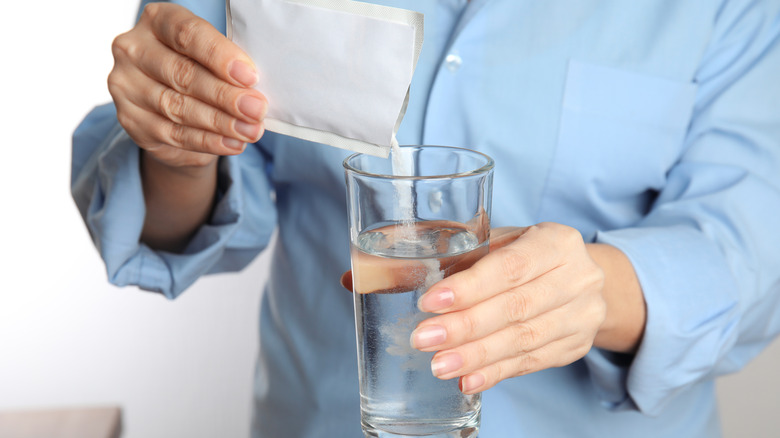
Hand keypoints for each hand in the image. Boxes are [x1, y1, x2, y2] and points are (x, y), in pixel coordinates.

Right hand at [108, 3, 267, 168]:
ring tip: (250, 130)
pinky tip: (232, 143)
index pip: (187, 34)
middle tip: (256, 109)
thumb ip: (227, 65)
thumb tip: (255, 89)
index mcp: (158, 21)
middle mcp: (134, 49)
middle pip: (183, 74)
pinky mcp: (131, 120)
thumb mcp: (212, 57)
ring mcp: (127, 85)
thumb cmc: (199, 70)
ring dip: (220, 122)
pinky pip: (173, 134)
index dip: (219, 55)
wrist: (170, 108)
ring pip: (178, 108)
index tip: (250, 76)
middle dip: (225, 95)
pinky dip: (208, 141)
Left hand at [411, 223, 606, 393]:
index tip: (429, 303)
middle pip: (515, 307)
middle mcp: (578, 277)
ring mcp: (582, 315)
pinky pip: (531, 363)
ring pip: (523, 340)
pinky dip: (495, 373)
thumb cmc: (524, 255)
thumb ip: (446, 253)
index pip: (509, 267)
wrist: (578, 279)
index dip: (469, 288)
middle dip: (465, 327)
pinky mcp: (576, 346)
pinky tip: (467, 381)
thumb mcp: (495, 241)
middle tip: (423, 340)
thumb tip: (375, 273)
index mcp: (555, 241)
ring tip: (439, 366)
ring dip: (476, 356)